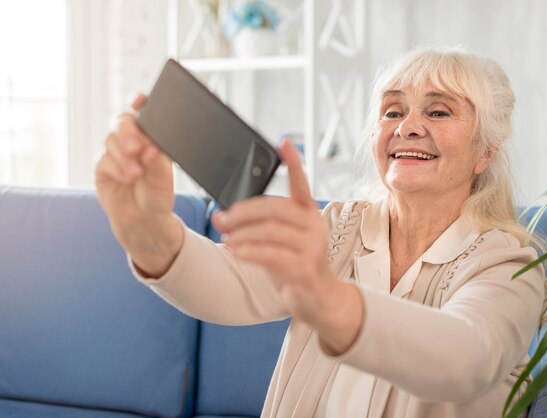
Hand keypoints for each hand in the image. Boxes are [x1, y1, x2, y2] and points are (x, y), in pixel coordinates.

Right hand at [95, 94, 182, 276]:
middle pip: (123, 122)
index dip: (140, 102)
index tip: (139, 101)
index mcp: (151, 137)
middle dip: (128, 132)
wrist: (145, 220)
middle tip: (137, 147)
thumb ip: (159, 162)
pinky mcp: (102, 167)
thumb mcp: (165, 179)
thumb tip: (151, 147)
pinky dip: (116, 169)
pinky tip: (127, 179)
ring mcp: (115, 152)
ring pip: (111, 139)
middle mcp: (132, 140)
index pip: (144, 113)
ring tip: (137, 174)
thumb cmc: (158, 195)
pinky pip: (104, 160)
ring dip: (124, 156)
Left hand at [212, 140, 362, 352]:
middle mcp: (313, 226)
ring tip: (225, 237)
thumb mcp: (282, 240)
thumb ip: (259, 226)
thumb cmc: (296, 263)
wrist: (318, 298)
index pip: (301, 183)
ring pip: (271, 231)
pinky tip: (235, 251)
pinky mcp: (304, 268)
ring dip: (242, 233)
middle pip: (276, 208)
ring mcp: (311, 247)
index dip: (293, 163)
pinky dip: (249, 251)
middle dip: (244, 211)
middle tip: (222, 217)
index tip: (283, 143)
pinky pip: (271, 254)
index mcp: (308, 213)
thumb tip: (224, 216)